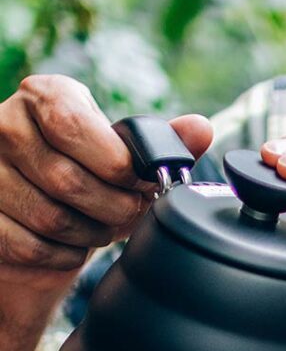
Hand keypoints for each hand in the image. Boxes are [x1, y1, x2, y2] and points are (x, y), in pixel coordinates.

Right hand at [0, 75, 212, 293]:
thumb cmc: (91, 179)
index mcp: (44, 95)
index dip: (116, 164)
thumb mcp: (125, 157)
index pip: (74, 124)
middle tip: (127, 213)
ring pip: (50, 217)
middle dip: (113, 208)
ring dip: (90, 233)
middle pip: (67, 179)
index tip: (139, 183)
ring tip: (101, 226)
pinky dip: (64, 255)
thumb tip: (201, 129)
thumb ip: (163, 143)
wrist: (42, 221)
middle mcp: (4, 124)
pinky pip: (29, 245)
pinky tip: (73, 246)